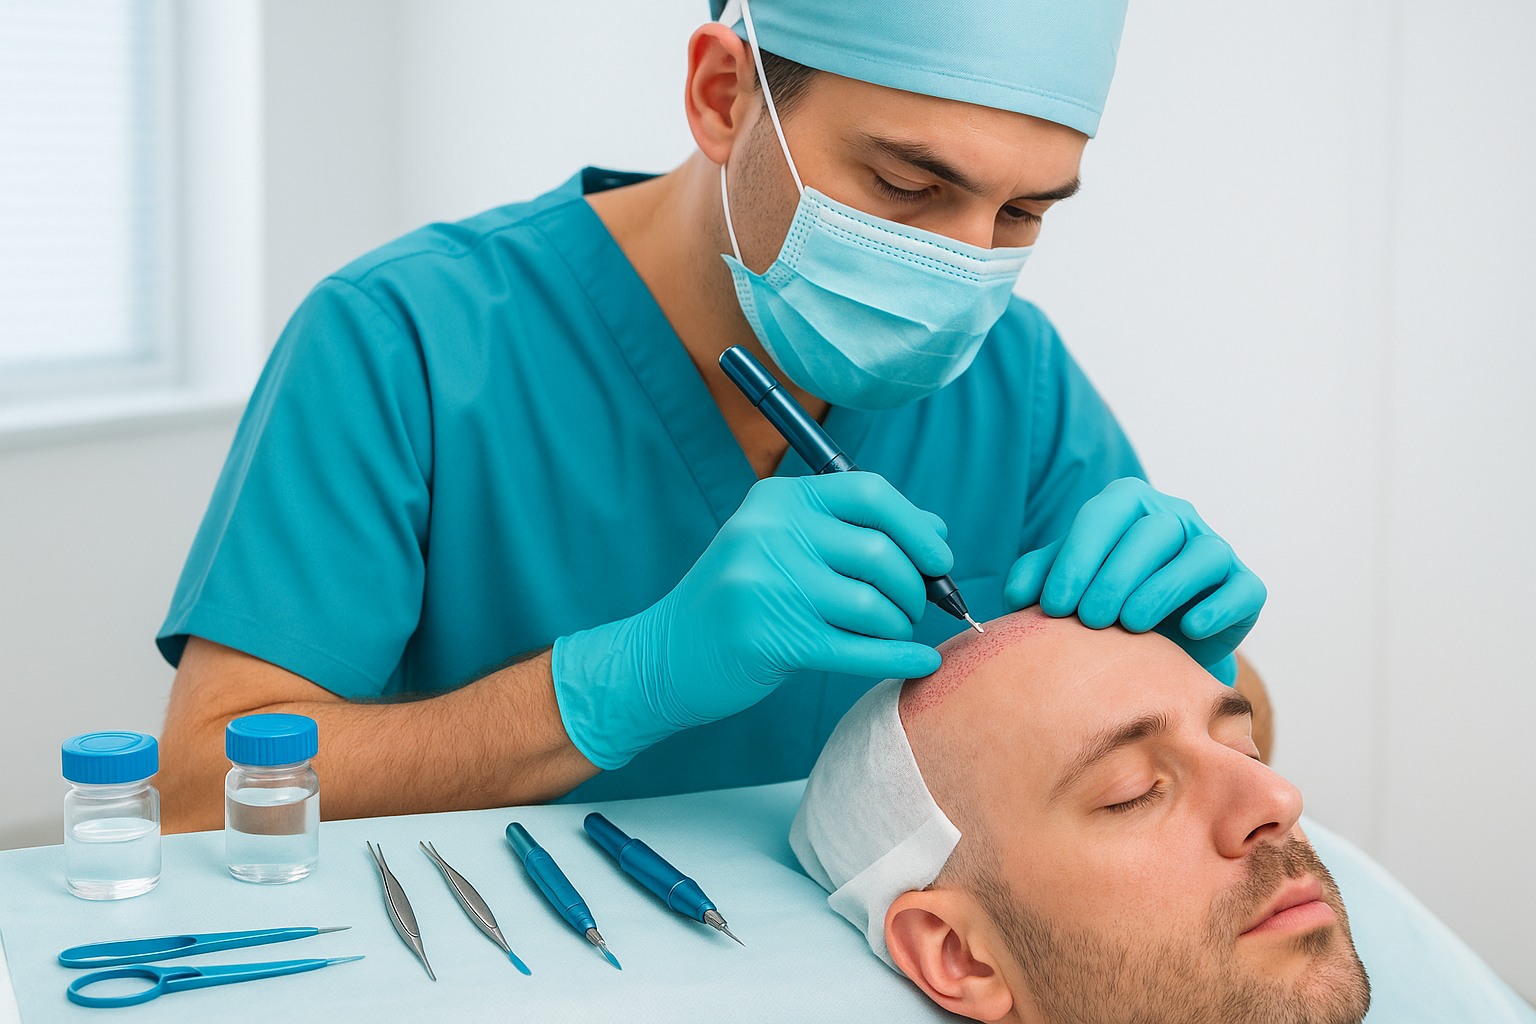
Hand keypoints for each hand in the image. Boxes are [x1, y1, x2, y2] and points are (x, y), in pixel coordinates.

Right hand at [554, 473, 951, 768]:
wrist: (667, 654)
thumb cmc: (740, 598)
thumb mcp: (784, 545)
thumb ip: (856, 530)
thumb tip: (937, 531)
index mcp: (779, 499)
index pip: (871, 493)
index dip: (918, 526)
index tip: (940, 558)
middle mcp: (770, 533)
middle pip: (880, 551)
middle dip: (914, 587)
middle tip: (913, 608)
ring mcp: (768, 586)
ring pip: (874, 604)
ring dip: (899, 625)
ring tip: (891, 632)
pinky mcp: (772, 640)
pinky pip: (860, 650)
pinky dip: (900, 658)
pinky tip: (920, 664)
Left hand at [1003, 478, 1264, 678]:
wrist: (1154, 648)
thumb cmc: (1104, 604)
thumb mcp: (1068, 585)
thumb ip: (1040, 578)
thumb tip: (1017, 593)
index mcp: (1130, 505)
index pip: (1105, 512)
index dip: (1078, 556)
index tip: (1054, 604)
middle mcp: (1176, 518)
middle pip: (1152, 532)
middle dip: (1115, 577)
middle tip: (1089, 621)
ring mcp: (1215, 549)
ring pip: (1200, 555)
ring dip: (1161, 590)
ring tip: (1129, 625)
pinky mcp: (1245, 587)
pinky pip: (1242, 590)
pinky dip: (1217, 609)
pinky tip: (1188, 630)